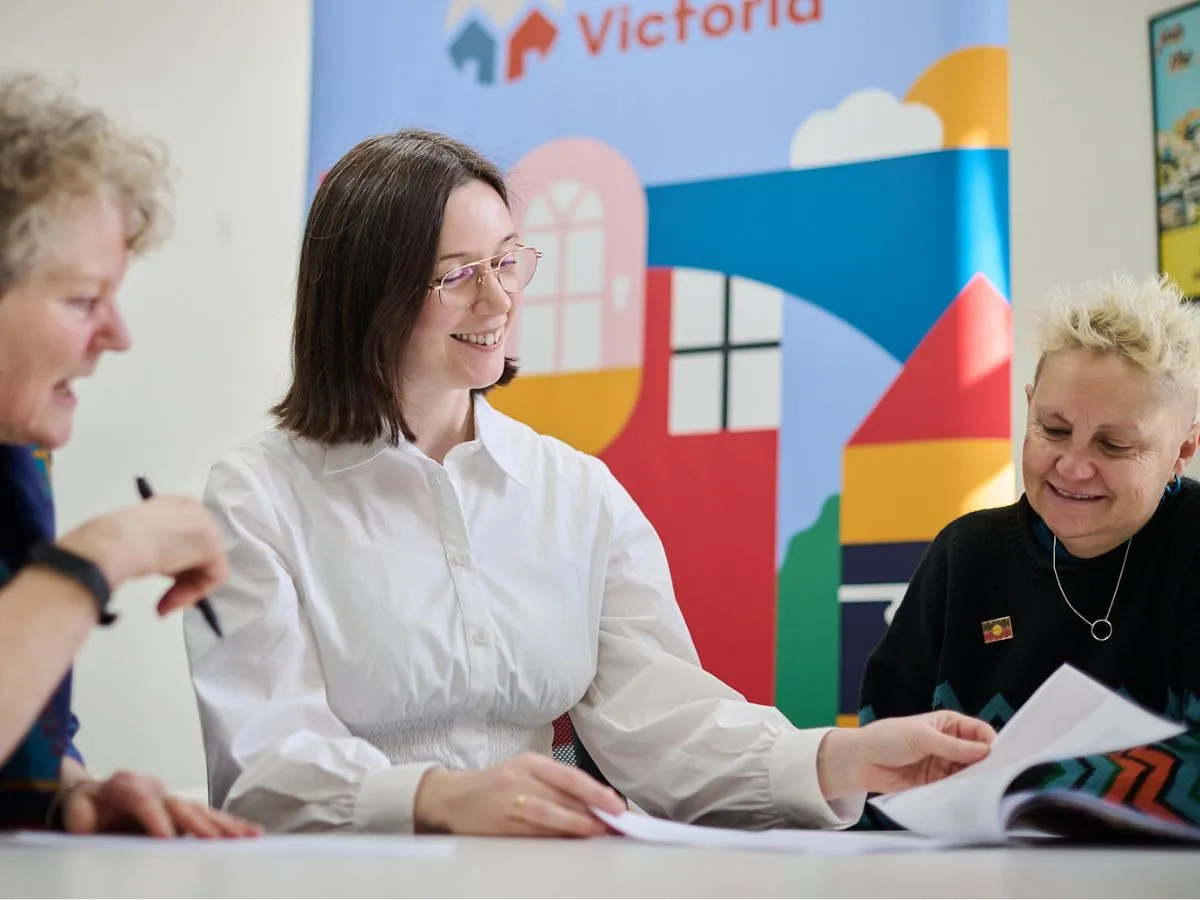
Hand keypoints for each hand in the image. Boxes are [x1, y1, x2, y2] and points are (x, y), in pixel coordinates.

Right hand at [58, 496, 228, 614]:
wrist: (113, 542)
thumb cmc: (112, 539)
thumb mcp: (136, 536)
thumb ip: (154, 542)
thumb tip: (158, 561)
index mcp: (176, 504)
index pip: (187, 536)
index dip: (178, 563)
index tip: (162, 580)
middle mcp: (195, 511)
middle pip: (199, 552)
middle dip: (183, 578)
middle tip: (163, 598)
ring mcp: (206, 527)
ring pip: (206, 566)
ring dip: (185, 590)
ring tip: (162, 605)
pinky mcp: (212, 546)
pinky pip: (214, 576)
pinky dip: (194, 594)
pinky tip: (171, 602)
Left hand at [58, 771, 261, 837]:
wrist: (94, 796)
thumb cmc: (87, 805)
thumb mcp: (74, 808)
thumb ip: (79, 817)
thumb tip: (86, 828)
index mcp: (127, 785)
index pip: (143, 799)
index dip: (156, 817)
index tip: (167, 838)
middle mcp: (156, 789)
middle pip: (180, 805)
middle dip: (200, 823)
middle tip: (218, 840)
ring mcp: (172, 799)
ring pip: (200, 811)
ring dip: (224, 824)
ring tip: (248, 836)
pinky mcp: (182, 812)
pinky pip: (207, 818)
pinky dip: (229, 825)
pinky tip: (251, 833)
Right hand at [413, 753, 625, 836]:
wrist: (453, 799)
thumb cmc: (497, 786)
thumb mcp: (525, 773)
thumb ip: (557, 784)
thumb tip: (597, 802)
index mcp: (530, 763)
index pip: (570, 776)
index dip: (596, 792)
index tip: (617, 805)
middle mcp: (520, 779)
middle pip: (564, 797)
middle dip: (593, 813)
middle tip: (616, 824)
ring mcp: (509, 803)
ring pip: (550, 816)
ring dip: (578, 826)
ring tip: (598, 833)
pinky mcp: (501, 827)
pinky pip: (534, 834)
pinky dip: (556, 839)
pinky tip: (571, 843)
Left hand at [817, 710, 995, 798]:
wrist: (860, 761)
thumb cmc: (887, 738)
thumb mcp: (922, 737)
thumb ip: (953, 746)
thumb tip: (985, 751)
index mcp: (948, 724)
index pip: (979, 732)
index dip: (991, 742)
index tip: (999, 756)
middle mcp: (950, 744)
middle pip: (978, 755)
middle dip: (986, 764)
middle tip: (995, 776)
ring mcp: (944, 764)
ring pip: (969, 773)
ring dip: (975, 780)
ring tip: (982, 788)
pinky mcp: (936, 783)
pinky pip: (955, 788)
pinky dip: (962, 792)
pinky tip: (967, 796)